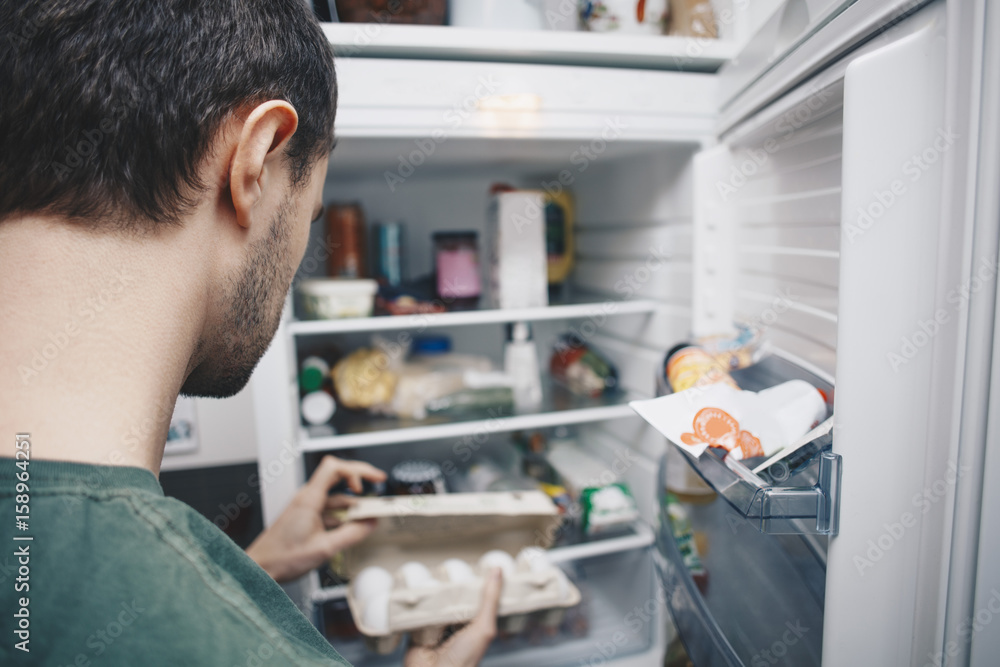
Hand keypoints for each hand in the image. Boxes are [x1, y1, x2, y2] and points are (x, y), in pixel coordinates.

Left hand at [246, 455, 386, 582]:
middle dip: (360, 479)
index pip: (335, 468)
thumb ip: (351, 534)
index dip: (357, 470)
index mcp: (310, 499)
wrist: (260, 568)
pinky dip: (344, 515)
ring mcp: (307, 507)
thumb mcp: (324, 548)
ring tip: (370, 514)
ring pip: (336, 496)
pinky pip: (330, 510)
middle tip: (378, 483)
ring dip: (353, 503)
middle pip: (337, 476)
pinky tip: (353, 526)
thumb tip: (371, 523)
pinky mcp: (306, 518)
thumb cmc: (282, 558)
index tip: (373, 479)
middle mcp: (308, 498)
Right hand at [404, 568, 502, 666]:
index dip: (474, 581)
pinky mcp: (417, 628)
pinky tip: (414, 591)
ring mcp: (436, 625)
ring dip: (430, 593)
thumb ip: (490, 600)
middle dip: (449, 585)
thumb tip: (497, 571)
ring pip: (433, 602)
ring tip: (428, 577)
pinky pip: (415, 611)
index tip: (473, 562)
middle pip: (452, 597)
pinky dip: (415, 603)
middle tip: (446, 567)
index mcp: (473, 623)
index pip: (474, 596)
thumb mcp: (483, 628)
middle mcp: (455, 623)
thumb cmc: (464, 661)